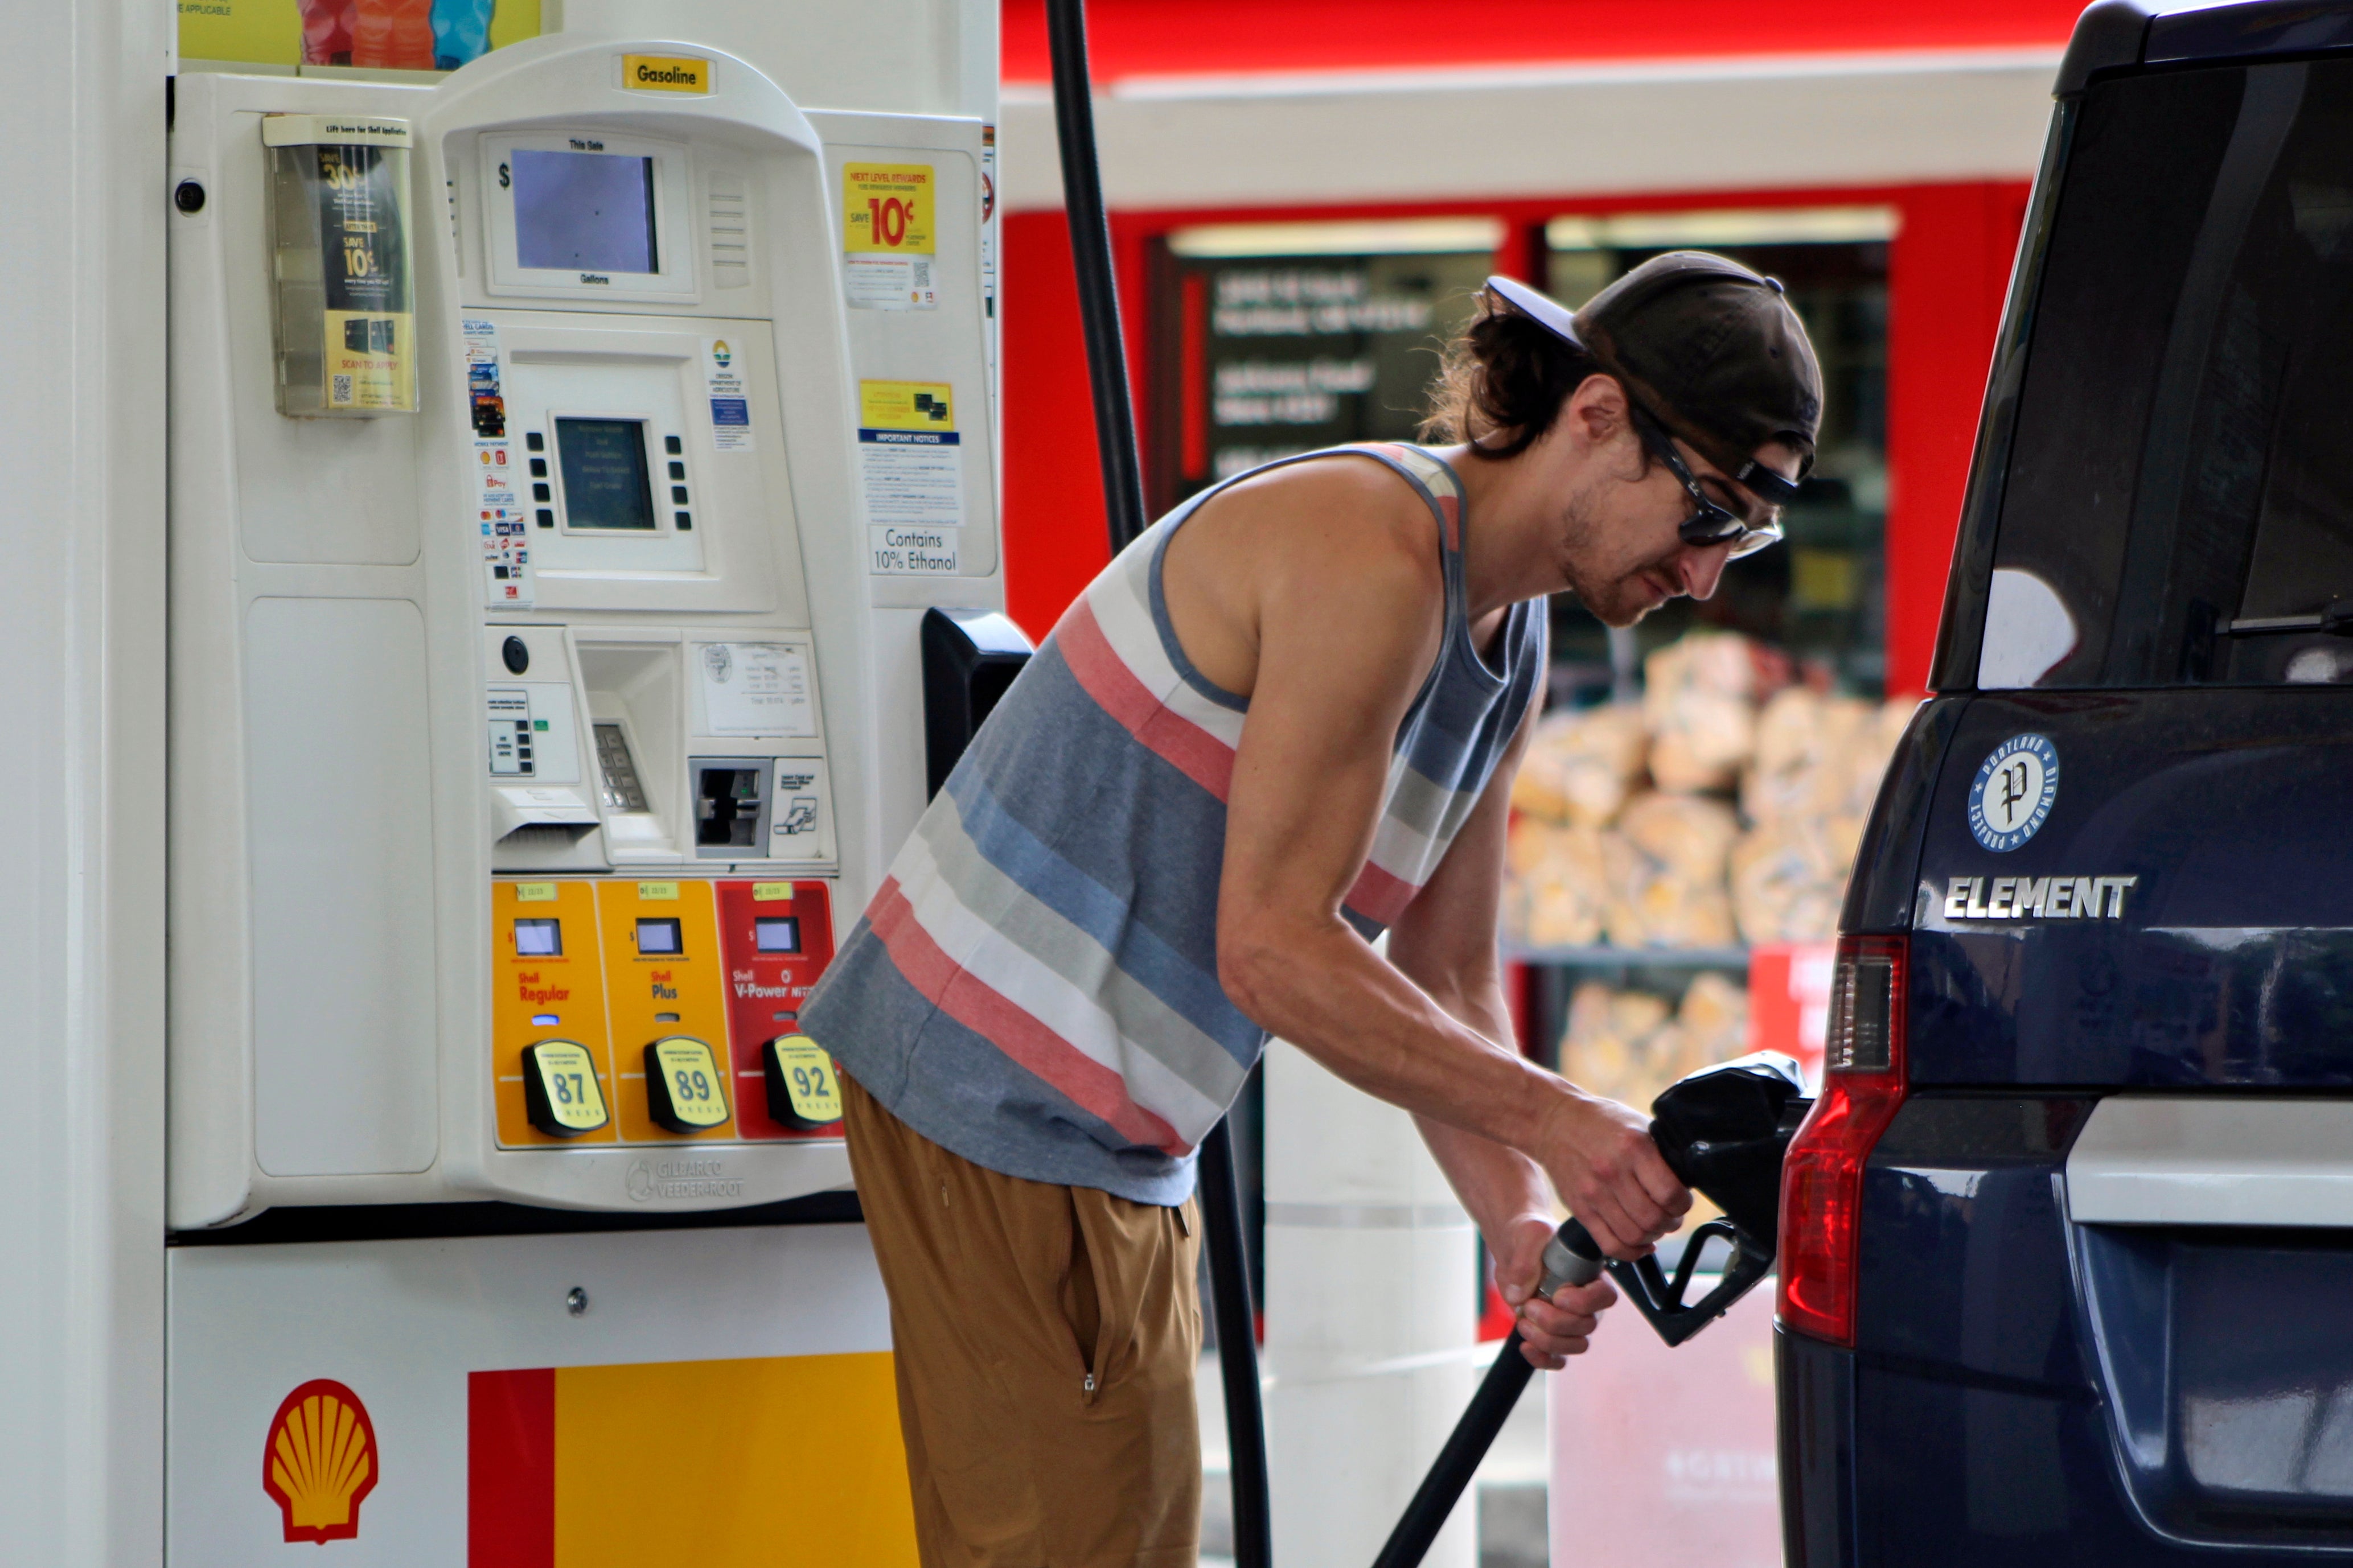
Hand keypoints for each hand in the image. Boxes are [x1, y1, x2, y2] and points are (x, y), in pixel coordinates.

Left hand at [1494, 1212, 1617, 1368]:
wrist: (1514, 1249)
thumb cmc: (1528, 1237)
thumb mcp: (1527, 1235)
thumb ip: (1525, 1260)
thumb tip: (1518, 1296)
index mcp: (1591, 1276)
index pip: (1605, 1298)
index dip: (1583, 1303)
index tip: (1558, 1295)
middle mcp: (1586, 1303)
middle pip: (1586, 1327)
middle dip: (1554, 1322)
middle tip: (1530, 1305)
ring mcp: (1571, 1322)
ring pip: (1575, 1346)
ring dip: (1546, 1340)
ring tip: (1523, 1320)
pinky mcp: (1553, 1335)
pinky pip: (1558, 1360)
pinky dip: (1542, 1359)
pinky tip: (1525, 1346)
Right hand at [1534, 1089, 1689, 1260]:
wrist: (1554, 1122)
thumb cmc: (1600, 1121)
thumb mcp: (1637, 1125)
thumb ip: (1659, 1154)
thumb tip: (1685, 1183)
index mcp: (1634, 1147)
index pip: (1670, 1194)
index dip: (1683, 1204)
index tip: (1682, 1201)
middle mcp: (1612, 1171)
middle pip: (1653, 1219)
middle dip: (1670, 1223)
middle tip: (1670, 1216)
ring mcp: (1593, 1192)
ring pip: (1634, 1236)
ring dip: (1652, 1237)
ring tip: (1654, 1227)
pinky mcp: (1579, 1207)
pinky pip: (1610, 1244)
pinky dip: (1630, 1252)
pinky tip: (1639, 1244)